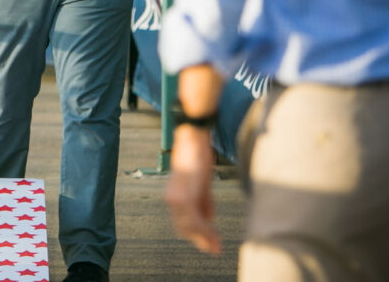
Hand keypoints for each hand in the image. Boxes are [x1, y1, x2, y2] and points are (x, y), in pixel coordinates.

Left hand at [165, 125, 221, 253]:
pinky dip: (205, 230)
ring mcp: (176, 199)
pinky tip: (215, 235)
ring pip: (189, 228)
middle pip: (184, 229)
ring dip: (204, 238)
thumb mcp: (203, 183)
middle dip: (200, 240)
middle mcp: (171, 200)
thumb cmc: (198, 157)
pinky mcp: (184, 197)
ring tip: (217, 246)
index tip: (210, 244)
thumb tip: (210, 219)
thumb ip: (204, 201)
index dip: (196, 235)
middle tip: (215, 249)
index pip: (182, 222)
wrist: (194, 139)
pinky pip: (195, 220)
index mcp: (174, 196)